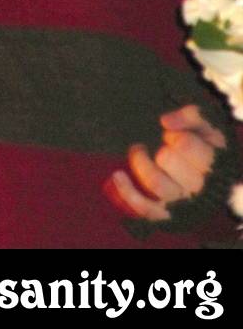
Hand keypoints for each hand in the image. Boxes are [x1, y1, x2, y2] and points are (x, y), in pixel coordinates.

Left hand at [103, 104, 225, 220]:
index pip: (184, 144)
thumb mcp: (205, 126)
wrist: (211, 180)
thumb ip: (190, 117)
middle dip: (159, 148)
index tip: (171, 136)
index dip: (173, 136)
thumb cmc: (205, 147)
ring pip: (155, 183)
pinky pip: (144, 207)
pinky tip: (117, 175)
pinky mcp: (163, 212)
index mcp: (209, 163)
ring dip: (139, 163)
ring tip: (137, 150)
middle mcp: (196, 186)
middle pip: (167, 160)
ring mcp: (178, 201)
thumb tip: (165, 122)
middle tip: (161, 144)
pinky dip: (127, 192)